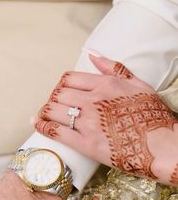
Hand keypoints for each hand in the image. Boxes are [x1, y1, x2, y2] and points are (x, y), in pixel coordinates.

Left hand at [34, 54, 177, 184]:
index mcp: (105, 84)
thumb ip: (114, 67)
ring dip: (44, 111)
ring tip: (42, 115)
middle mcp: (93, 101)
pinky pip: (56, 132)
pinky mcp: (86, 144)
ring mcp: (88, 122)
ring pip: (53, 110)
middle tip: (52, 106)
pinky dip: (42, 126)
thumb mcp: (138, 84)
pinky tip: (37, 124)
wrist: (162, 146)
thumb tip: (93, 53)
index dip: (61, 85)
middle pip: (58, 94)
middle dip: (52, 99)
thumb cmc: (153, 116)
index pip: (70, 78)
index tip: (60, 93)